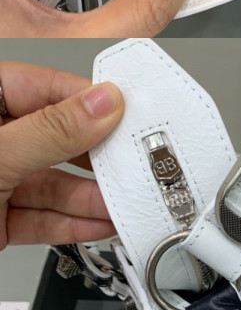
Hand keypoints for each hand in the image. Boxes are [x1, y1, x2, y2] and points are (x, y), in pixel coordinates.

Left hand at [0, 61, 126, 244]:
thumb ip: (49, 132)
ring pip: (49, 183)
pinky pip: (39, 218)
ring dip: (89, 197)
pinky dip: (70, 223)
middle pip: (52, 137)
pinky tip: (99, 223)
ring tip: (124, 200)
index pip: (40, 86)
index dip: (84, 98)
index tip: (124, 110)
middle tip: (132, 159)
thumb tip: (101, 105)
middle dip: (94, 155)